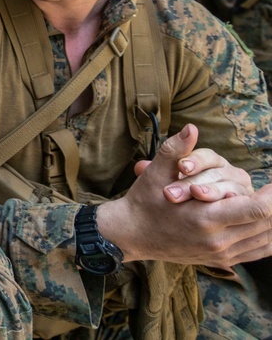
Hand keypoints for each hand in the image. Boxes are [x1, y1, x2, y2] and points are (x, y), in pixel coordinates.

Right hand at [98, 124, 271, 268]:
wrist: (132, 235)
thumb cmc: (144, 202)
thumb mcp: (155, 175)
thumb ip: (175, 151)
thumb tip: (191, 128)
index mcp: (204, 218)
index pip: (257, 209)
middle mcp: (217, 240)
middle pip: (267, 223)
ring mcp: (221, 254)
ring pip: (266, 238)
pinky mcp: (222, 261)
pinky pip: (257, 252)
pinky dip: (269, 238)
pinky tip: (269, 225)